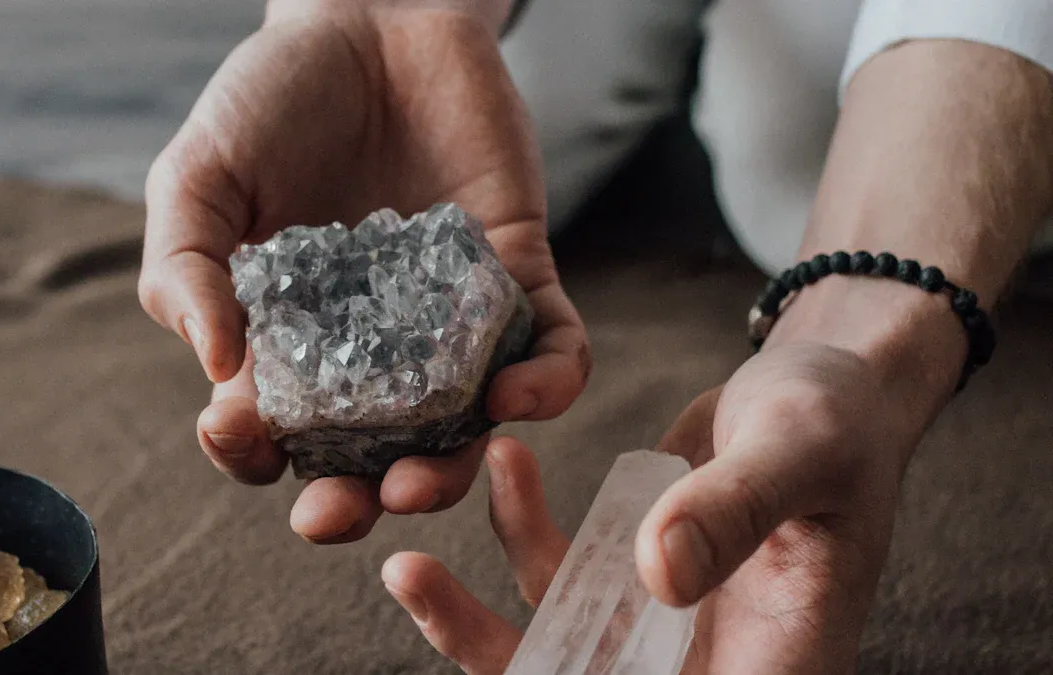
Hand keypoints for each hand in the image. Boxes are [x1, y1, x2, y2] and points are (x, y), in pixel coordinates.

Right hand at [138, 3, 588, 542]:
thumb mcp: (198, 179)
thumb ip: (187, 269)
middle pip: (372, 457)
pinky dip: (547, 384)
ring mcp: (447, 322)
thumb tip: (215, 370)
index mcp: (291, 341)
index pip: (273, 433)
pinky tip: (518, 392)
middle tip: (341, 509)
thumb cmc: (271, 100)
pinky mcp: (516, 278)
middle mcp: (373, 350)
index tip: (237, 435)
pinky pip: (549, 349)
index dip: (252, 457)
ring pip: (462, 430)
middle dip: (356, 501)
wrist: (372, 17)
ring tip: (426, 477)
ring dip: (449, 472)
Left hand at [385, 333, 945, 673]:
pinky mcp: (626, 577)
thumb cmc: (840, 420)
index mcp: (776, 665)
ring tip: (407, 558)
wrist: (824, 385)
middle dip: (492, 661)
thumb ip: (736, 507)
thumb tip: (657, 575)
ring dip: (468, 614)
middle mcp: (707, 662)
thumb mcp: (800, 450)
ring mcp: (660, 626)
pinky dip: (517, 527)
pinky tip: (502, 459)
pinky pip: (551, 575)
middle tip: (412, 585)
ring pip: (548, 649)